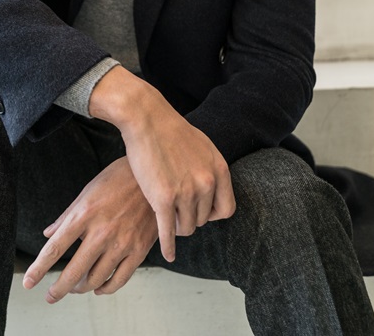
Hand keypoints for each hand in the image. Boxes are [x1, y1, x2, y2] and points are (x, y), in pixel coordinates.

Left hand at [22, 157, 157, 302]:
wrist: (151, 174)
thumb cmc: (117, 178)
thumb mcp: (87, 191)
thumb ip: (67, 216)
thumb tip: (48, 233)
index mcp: (84, 214)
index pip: (55, 248)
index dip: (39, 269)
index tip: (29, 282)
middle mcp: (102, 231)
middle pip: (74, 272)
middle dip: (58, 289)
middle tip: (51, 296)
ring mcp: (122, 242)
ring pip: (96, 279)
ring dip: (82, 288)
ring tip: (76, 287)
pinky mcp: (139, 249)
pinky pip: (119, 279)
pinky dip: (106, 288)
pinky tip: (99, 287)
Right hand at [89, 67, 235, 262]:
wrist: (147, 119)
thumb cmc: (170, 130)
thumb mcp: (202, 146)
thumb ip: (210, 168)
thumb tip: (213, 185)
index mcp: (219, 169)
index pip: (226, 209)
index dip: (213, 214)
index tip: (201, 211)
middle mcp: (206, 183)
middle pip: (204, 220)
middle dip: (191, 218)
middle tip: (178, 212)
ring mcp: (186, 192)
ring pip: (187, 227)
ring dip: (178, 227)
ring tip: (169, 220)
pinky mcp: (164, 199)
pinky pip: (169, 232)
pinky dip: (168, 246)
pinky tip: (168, 253)